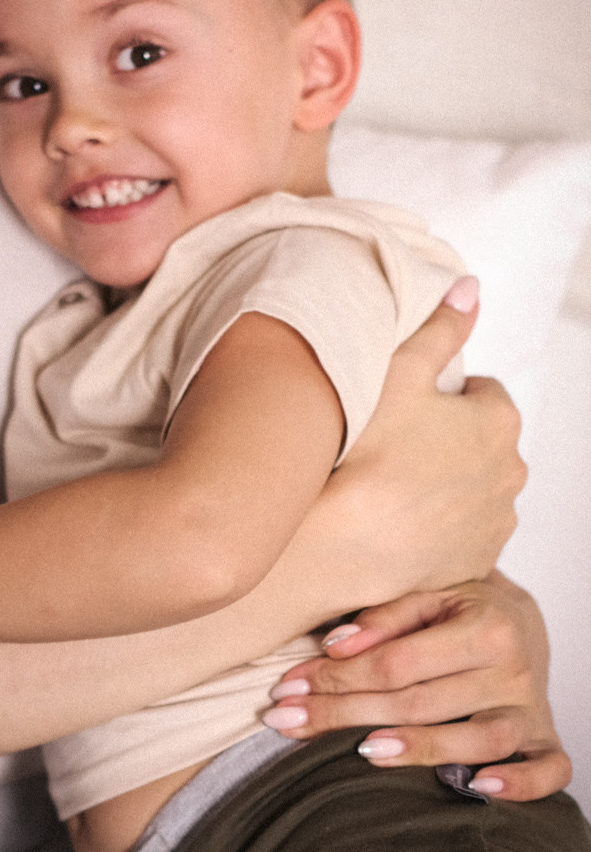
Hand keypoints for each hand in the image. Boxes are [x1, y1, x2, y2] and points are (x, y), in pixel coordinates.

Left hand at [262, 573, 570, 799]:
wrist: (522, 623)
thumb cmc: (461, 609)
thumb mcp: (427, 596)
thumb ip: (383, 617)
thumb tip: (333, 644)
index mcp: (484, 626)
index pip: (397, 661)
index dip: (338, 676)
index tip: (289, 687)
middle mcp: (512, 670)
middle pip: (420, 702)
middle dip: (347, 714)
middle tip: (290, 722)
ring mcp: (531, 711)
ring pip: (475, 739)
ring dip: (418, 749)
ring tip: (361, 752)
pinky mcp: (545, 740)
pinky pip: (547, 770)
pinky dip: (521, 784)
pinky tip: (479, 788)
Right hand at [309, 282, 524, 608]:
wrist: (341, 543)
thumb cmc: (365, 453)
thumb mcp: (398, 370)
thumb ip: (440, 327)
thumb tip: (470, 290)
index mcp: (499, 421)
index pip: (481, 391)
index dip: (441, 393)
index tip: (405, 404)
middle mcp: (510, 473)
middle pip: (480, 441)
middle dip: (448, 438)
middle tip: (392, 438)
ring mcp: (494, 522)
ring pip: (472, 488)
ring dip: (445, 482)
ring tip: (390, 480)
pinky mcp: (473, 562)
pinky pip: (461, 532)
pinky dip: (438, 523)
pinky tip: (397, 516)